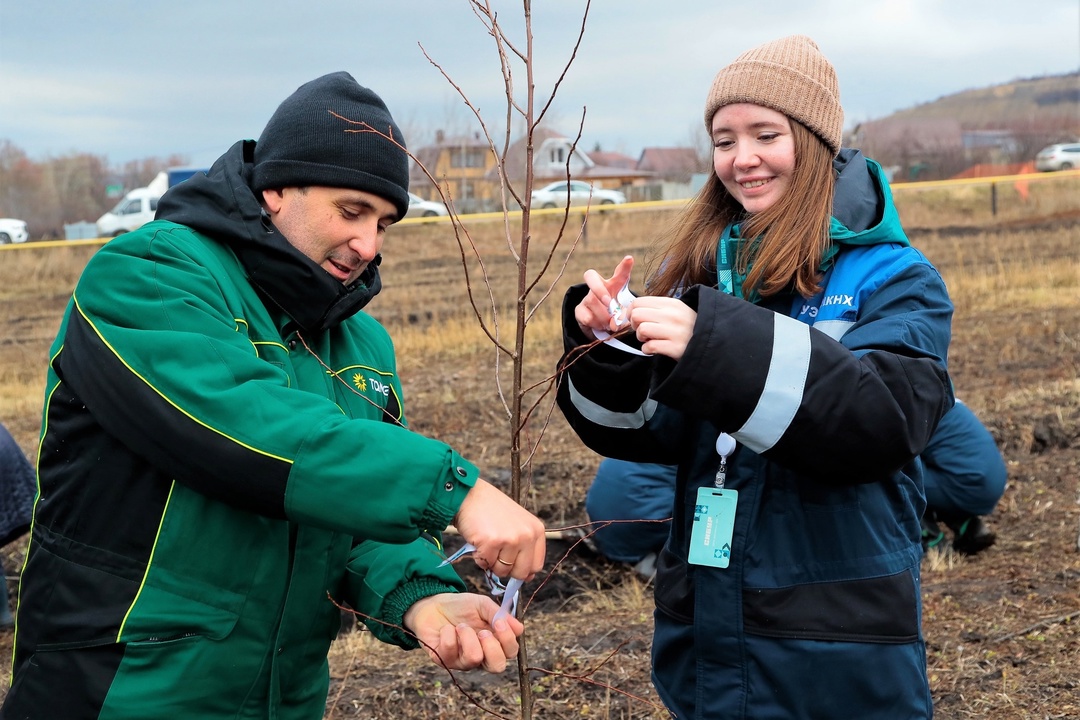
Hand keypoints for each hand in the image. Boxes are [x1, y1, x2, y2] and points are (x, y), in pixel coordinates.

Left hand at [403, 593, 523, 672]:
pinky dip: (448, 633)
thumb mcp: (482, 604)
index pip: (511, 652)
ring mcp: (462, 661)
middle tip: (482, 631)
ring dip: (467, 635)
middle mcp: (481, 656)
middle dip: (492, 646)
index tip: (499, 621)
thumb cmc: (460, 607)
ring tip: (460, 626)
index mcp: (494, 642)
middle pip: (497, 666)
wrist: (432, 605)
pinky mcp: (443, 660)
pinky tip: (446, 629)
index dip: (508, 639)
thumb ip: (499, 614)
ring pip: (474, 658)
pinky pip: (450, 650)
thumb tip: (519, 628)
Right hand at [452, 478, 545, 580]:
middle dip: (507, 570)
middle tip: (496, 554)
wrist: (470, 495)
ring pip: (502, 571)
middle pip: (521, 573)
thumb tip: (527, 577)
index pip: (536, 565)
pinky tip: (479, 542)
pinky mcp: (492, 542)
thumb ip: (525, 548)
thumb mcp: (517, 525)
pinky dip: (479, 558)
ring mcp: (510, 539)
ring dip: (491, 562)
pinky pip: (486, 564)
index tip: (512, 566)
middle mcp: (527, 535)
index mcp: (536, 530)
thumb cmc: (492, 511)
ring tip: (487, 543)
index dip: (522, 569)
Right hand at [575, 255, 634, 335]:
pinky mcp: (579, 310)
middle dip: (599, 289)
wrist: (602, 326)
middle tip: (609, 302)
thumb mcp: (625, 313)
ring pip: (592, 302)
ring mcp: (587, 297)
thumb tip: (614, 323)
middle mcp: (599, 286)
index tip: (629, 259)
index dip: (624, 266)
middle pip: (591, 277)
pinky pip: (586, 316)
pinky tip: (601, 326)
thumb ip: (622, 317)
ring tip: (610, 324)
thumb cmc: (616, 315)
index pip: (620, 273)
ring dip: (603, 316)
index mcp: (615, 285)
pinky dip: (596, 324)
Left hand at [627, 296, 696, 359]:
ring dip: (641, 338)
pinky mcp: (675, 347)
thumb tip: (628, 312)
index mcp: (671, 303)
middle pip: (637, 315)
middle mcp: (673, 315)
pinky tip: (654, 349)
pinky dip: (647, 349)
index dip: (631, 312)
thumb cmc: (688, 327)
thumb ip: (655, 309)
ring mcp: (675, 331)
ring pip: (642, 330)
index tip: (634, 320)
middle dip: (635, 325)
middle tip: (643, 331)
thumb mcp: (676, 311)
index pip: (639, 302)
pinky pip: (649, 346)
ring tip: (649, 339)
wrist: (709, 343)